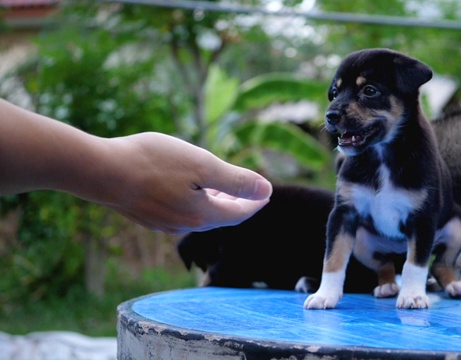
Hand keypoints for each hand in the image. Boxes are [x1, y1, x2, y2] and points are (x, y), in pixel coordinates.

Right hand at [98, 132, 272, 233]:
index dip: (254, 203)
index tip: (265, 193)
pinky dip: (193, 202)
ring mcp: (162, 223)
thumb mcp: (202, 165)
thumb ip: (236, 180)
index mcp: (202, 215)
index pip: (238, 214)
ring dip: (214, 203)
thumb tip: (267, 190)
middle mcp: (184, 225)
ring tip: (221, 189)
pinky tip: (186, 190)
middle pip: (219, 217)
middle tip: (248, 192)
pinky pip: (179, 212)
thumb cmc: (153, 163)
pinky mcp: (145, 215)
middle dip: (236, 204)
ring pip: (198, 215)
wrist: (100, 171)